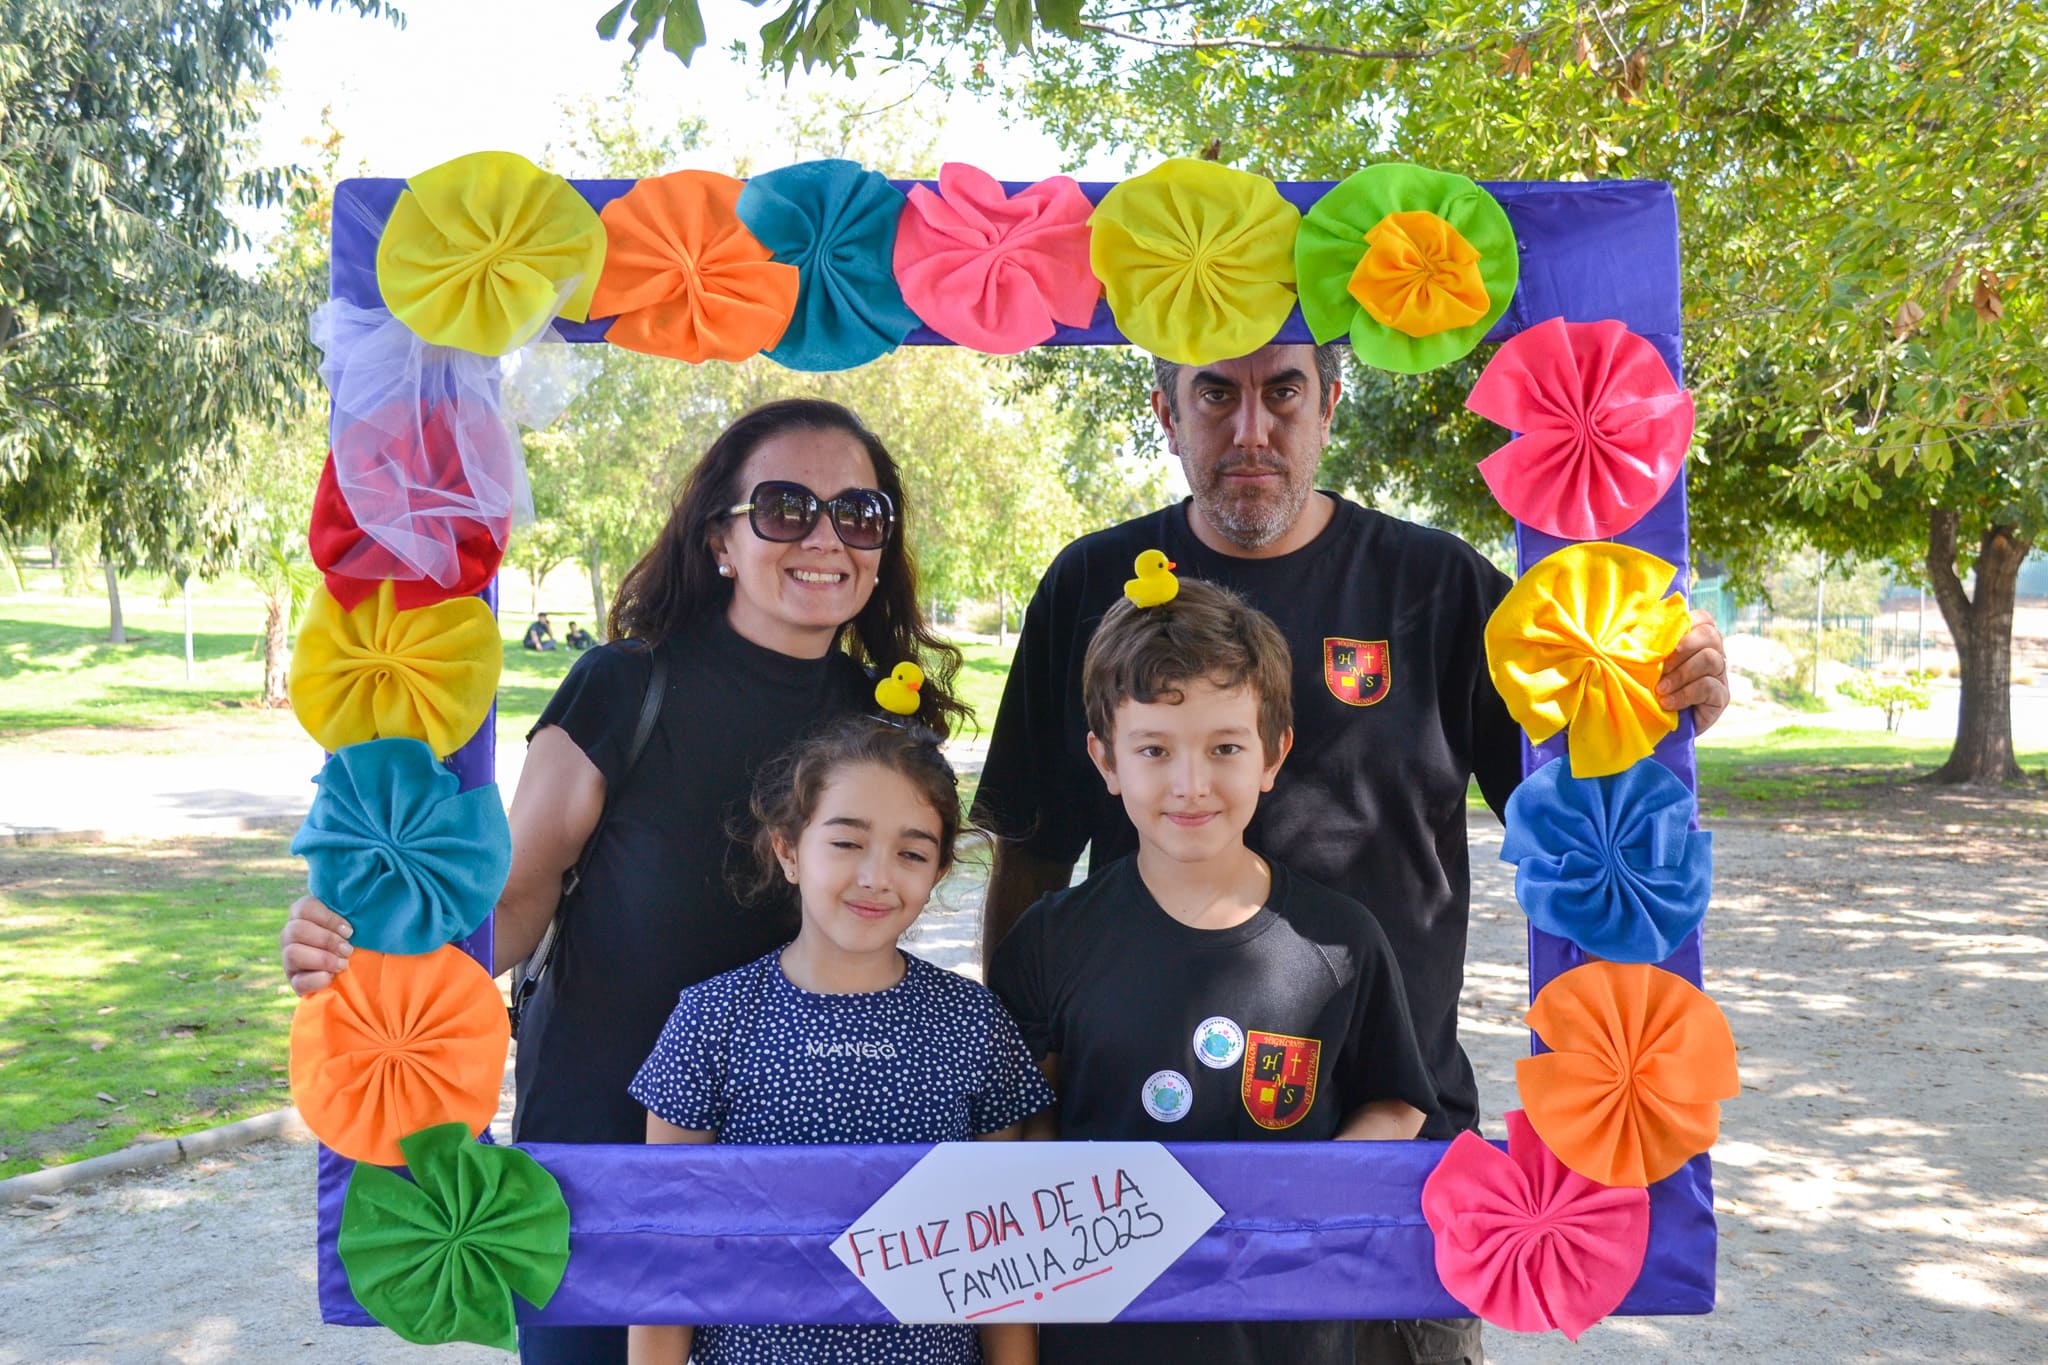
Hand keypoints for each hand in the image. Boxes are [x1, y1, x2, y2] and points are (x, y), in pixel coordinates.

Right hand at [281, 895, 353, 995]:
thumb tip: (365, 897)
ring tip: (343, 964)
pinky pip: (298, 981)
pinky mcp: (295, 982)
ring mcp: (289, 960)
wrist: (358, 970)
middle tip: (348, 949)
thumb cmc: (355, 938)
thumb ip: (353, 910)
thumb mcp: (353, 922)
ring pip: (292, 954)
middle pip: (296, 930)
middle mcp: (290, 936)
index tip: (350, 931)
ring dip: (322, 958)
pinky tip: (332, 978)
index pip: (304, 908)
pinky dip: (317, 980)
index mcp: (303, 916)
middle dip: (327, 940)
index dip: (328, 919)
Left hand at [1657, 608, 1729, 735]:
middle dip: (1682, 649)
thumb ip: (1647, 645)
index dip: (1684, 625)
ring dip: (1680, 674)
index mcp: (1696, 640)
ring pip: (1710, 659)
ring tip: (1660, 689)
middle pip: (1710, 635)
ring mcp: (1719, 676)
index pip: (1703, 618)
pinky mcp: (1721, 697)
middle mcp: (1713, 654)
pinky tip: (1668, 703)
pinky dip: (1684, 694)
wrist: (1655, 729)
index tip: (1661, 643)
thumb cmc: (1647, 690)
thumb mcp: (1645, 664)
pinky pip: (1709, 687)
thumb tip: (1632, 623)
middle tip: (1661, 667)